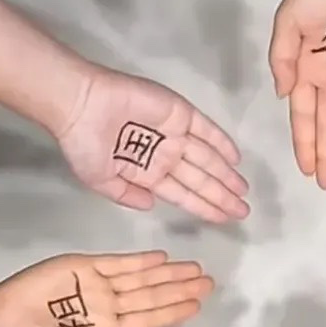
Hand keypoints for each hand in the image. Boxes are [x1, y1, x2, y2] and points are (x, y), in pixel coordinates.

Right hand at [0, 249, 213, 326]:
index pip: (150, 320)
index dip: (174, 312)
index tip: (198, 306)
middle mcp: (107, 306)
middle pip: (152, 296)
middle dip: (181, 290)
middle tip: (210, 283)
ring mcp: (96, 284)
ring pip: (141, 278)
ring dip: (168, 274)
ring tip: (195, 270)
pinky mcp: (83, 266)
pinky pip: (118, 263)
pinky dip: (140, 261)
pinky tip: (163, 259)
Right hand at [55, 65, 248, 223]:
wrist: (81, 106)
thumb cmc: (85, 144)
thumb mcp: (99, 180)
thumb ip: (125, 195)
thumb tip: (150, 205)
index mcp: (146, 173)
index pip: (182, 195)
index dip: (203, 207)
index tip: (223, 220)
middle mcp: (164, 155)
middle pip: (200, 180)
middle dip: (221, 197)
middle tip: (244, 211)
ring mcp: (174, 134)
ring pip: (207, 158)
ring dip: (225, 175)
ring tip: (243, 192)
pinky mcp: (179, 113)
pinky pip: (206, 130)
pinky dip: (221, 143)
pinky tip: (236, 160)